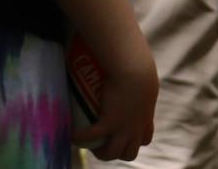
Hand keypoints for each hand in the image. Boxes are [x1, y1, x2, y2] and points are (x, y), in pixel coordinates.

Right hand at [72, 46, 157, 161]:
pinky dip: (80, 138)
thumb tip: (128, 70)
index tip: (124, 134)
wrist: (134, 67)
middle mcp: (137, 127)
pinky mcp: (108, 124)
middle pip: (130, 153)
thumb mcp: (142, 76)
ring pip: (112, 153)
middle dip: (118, 152)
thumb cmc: (138, 64)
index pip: (145, 139)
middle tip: (103, 142)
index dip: (134, 141)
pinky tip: (71, 135)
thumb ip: (137, 80)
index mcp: (146, 117)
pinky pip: (90, 138)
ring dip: (100, 152)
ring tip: (88, 144)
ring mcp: (123, 128)